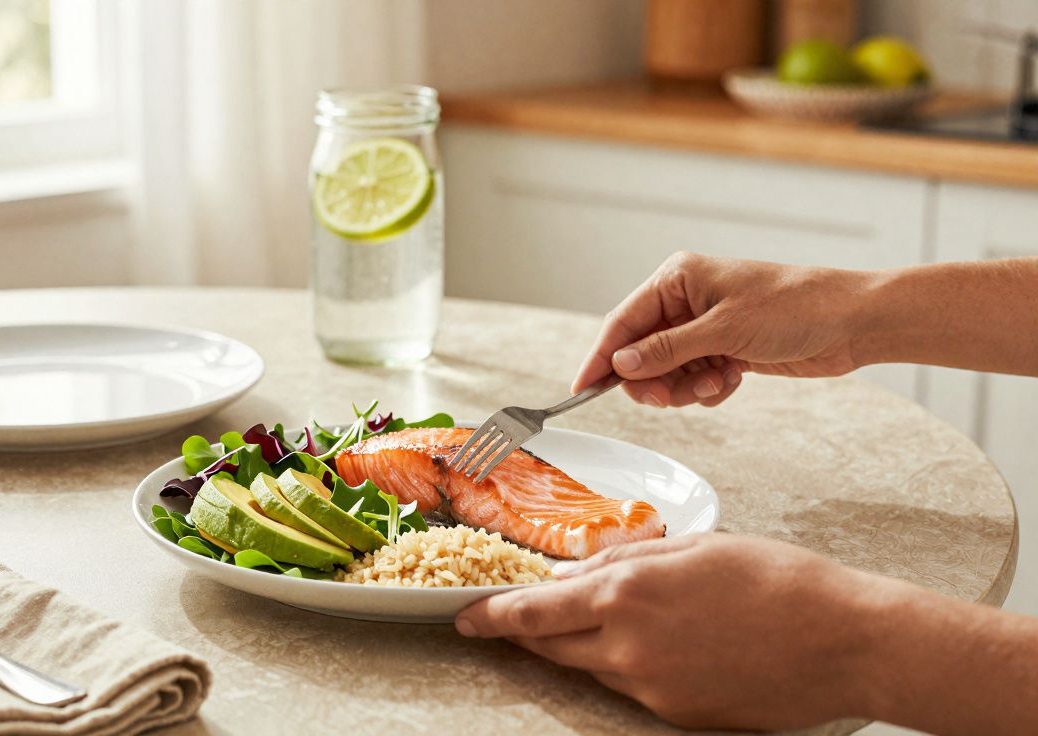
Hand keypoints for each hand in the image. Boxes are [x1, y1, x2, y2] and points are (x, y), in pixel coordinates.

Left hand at [454, 534, 883, 730]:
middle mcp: (628, 644)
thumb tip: (579, 575)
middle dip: (524, 632)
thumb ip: (629, 561)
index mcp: (628, 591)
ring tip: (596, 624)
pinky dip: (622, 665)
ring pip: (589, 668)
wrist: (844, 641)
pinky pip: (629, 688)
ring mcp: (651, 687)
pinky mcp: (676, 714)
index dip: (493, 615)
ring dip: (578, 647)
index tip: (465, 616)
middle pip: (550, 646)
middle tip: (509, 619)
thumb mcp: (697, 547)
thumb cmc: (778, 580)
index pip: (535, 611)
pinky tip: (651, 646)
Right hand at [573, 252, 870, 407]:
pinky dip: (706, 389)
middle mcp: (684, 301)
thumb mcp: (723, 331)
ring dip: (684, 387)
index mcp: (677, 279)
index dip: (601, 357)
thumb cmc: (793, 308)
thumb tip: (620, 364)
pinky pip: (692, 380)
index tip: (581, 389)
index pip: (623, 322)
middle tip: (667, 399)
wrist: (851, 323)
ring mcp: (704, 327)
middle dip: (652, 380)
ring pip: (665, 372)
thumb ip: (666, 350)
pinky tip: (731, 380)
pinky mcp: (723, 350)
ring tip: (715, 383)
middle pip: (640, 352)